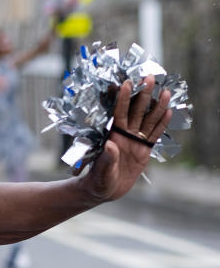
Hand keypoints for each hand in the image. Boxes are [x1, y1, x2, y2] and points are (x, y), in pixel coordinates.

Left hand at [76, 75, 172, 201]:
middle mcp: (124, 134)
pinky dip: (161, 123)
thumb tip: (110, 145)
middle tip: (148, 77)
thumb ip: (107, 158)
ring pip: (148, 120)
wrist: (104, 190)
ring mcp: (135, 140)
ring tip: (165, 91)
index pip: (118, 113)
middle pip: (135, 111)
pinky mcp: (144, 149)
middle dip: (142, 94)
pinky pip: (154, 134)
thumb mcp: (101, 171)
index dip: (122, 98)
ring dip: (156, 106)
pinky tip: (168, 111)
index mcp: (111, 136)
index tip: (126, 83)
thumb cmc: (97, 181)